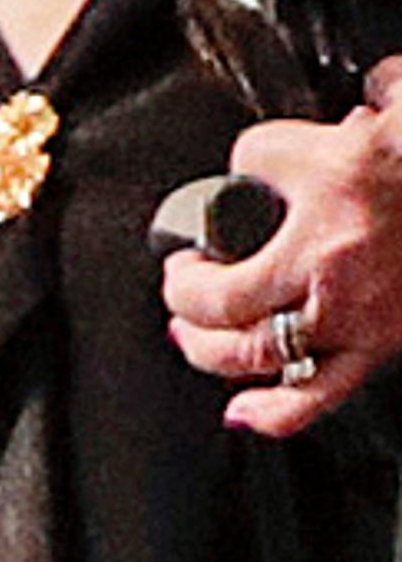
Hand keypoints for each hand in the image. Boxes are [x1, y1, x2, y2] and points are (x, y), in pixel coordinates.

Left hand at [162, 55, 401, 437]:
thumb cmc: (381, 159)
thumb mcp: (290, 147)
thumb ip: (245, 168)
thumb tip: (226, 188)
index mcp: (315, 257)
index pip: (220, 299)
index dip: (182, 289)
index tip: (180, 266)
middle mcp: (342, 305)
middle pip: (243, 347)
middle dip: (197, 333)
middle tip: (181, 311)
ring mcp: (370, 330)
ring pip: (285, 380)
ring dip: (228, 369)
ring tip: (203, 349)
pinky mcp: (387, 340)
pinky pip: (333, 393)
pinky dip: (285, 412)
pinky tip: (247, 414)